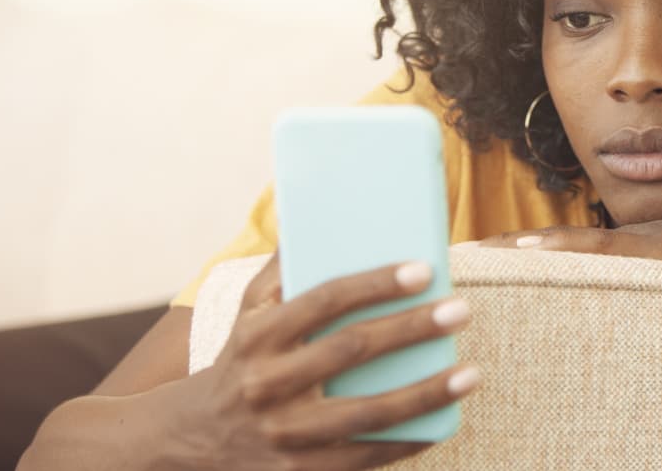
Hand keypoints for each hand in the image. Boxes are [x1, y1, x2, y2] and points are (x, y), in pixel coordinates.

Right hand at [171, 249, 479, 469]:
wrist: (191, 439)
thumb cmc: (239, 360)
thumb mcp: (247, 312)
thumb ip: (283, 268)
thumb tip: (317, 215)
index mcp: (258, 335)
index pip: (323, 300)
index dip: (376, 283)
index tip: (424, 269)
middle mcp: (268, 384)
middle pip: (351, 350)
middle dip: (411, 328)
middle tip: (460, 309)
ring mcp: (285, 434)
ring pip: (367, 413)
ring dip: (425, 394)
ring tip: (470, 373)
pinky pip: (365, 458)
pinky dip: (407, 441)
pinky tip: (444, 422)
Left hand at [464, 199, 661, 273]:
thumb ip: (647, 290)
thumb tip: (618, 319)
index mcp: (619, 253)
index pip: (550, 254)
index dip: (506, 259)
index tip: (463, 265)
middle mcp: (618, 242)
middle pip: (541, 248)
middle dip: (494, 256)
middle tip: (445, 261)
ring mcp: (633, 243)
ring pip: (557, 245)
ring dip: (510, 251)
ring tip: (466, 256)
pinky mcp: (652, 248)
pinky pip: (597, 247)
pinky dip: (558, 247)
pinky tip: (526, 248)